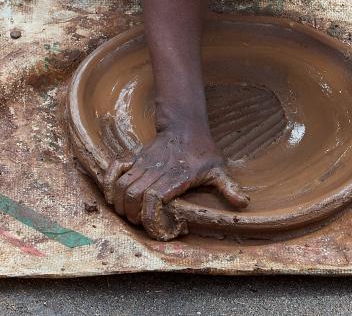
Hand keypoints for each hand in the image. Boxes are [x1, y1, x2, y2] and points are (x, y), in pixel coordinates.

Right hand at [102, 127, 248, 239]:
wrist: (186, 125)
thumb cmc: (203, 152)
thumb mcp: (218, 170)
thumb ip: (229, 188)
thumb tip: (243, 204)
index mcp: (176, 177)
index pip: (153, 199)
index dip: (149, 216)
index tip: (154, 225)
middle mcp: (156, 171)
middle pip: (133, 197)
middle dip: (134, 215)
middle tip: (140, 222)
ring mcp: (142, 163)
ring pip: (121, 186)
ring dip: (121, 204)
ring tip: (128, 213)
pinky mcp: (133, 157)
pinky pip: (113, 170)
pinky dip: (108, 184)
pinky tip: (112, 197)